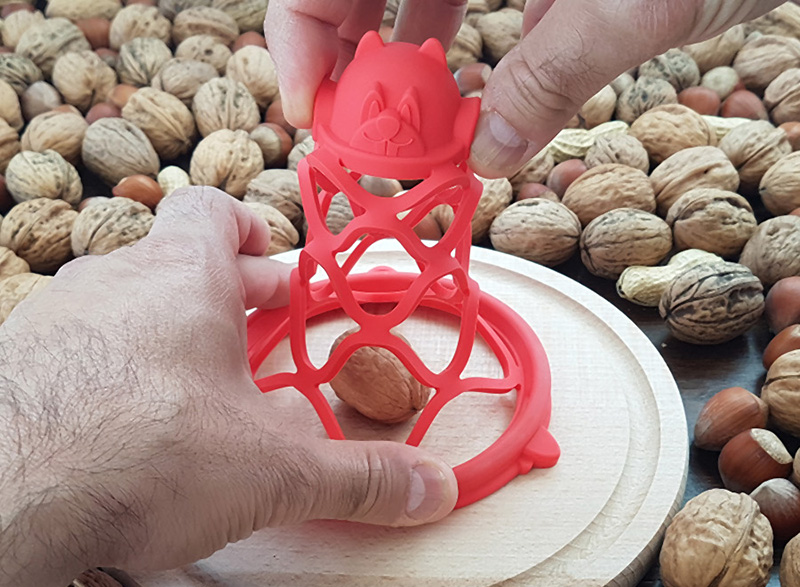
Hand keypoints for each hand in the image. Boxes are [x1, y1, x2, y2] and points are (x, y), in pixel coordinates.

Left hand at [0, 187, 456, 577]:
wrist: (3, 498)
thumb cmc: (146, 454)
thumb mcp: (278, 472)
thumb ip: (362, 479)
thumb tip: (438, 490)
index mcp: (182, 278)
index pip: (213, 212)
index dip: (248, 232)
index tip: (272, 266)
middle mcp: (111, 282)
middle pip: (170, 260)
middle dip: (219, 293)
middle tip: (255, 327)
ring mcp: (52, 324)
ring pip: (117, 305)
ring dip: (160, 330)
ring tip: (192, 381)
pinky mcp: (14, 371)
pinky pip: (72, 351)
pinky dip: (107, 371)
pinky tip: (123, 421)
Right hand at [264, 0, 786, 176]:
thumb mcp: (635, 0)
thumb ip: (553, 75)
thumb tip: (491, 156)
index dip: (305, 27)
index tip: (308, 106)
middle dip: (349, 57)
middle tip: (350, 135)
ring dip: (408, 69)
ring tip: (405, 136)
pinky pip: (487, 12)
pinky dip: (473, 63)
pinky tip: (471, 112)